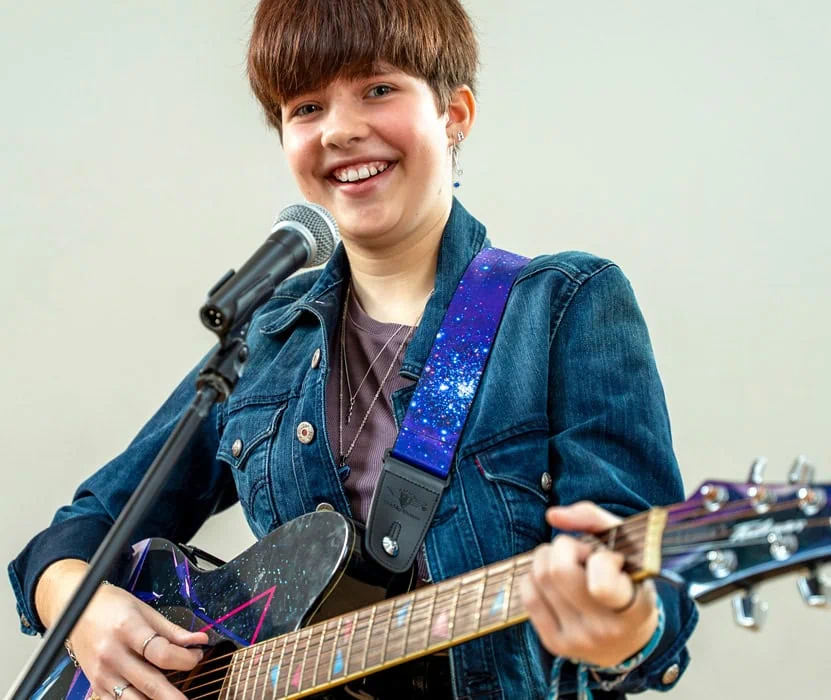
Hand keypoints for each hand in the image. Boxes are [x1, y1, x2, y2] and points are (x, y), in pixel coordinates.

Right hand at [36, 560, 207, 699]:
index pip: (161, 653)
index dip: (185, 658)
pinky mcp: (96, 686)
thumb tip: (200, 640)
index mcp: (127, 630)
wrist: (75, 608)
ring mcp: (102, 674)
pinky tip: (151, 699)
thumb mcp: (145, 610)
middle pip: (150, 682)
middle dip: (173, 696)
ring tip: (173, 699)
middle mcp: (112, 654)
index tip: (197, 656)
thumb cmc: (111, 605)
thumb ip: (172, 631)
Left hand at [519, 502, 658, 667]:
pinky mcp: (555, 644)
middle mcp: (606, 629)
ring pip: (540, 578)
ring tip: (567, 564)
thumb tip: (552, 515)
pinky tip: (552, 581)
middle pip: (559, 571)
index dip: (599, 559)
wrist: (628, 639)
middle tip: (579, 553)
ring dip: (547, 558)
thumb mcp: (626, 546)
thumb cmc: (627, 579)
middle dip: (564, 547)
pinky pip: (528, 596)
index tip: (609, 558)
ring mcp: (578, 640)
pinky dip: (534, 577)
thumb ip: (593, 519)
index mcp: (634, 608)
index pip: (601, 586)